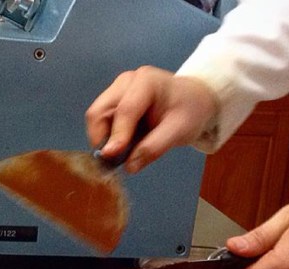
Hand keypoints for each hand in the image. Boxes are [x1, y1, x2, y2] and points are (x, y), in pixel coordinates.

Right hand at [85, 66, 217, 172]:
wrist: (192, 100)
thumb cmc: (190, 112)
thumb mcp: (180, 131)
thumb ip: (154, 147)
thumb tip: (129, 167)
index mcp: (146, 82)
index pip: (125, 110)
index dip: (116, 135)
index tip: (110, 157)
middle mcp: (126, 82)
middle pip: (99, 111)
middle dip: (101, 138)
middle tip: (111, 162)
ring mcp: (116, 90)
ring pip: (96, 117)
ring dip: (102, 139)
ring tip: (118, 156)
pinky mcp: (112, 101)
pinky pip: (100, 121)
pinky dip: (105, 137)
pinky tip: (119, 147)